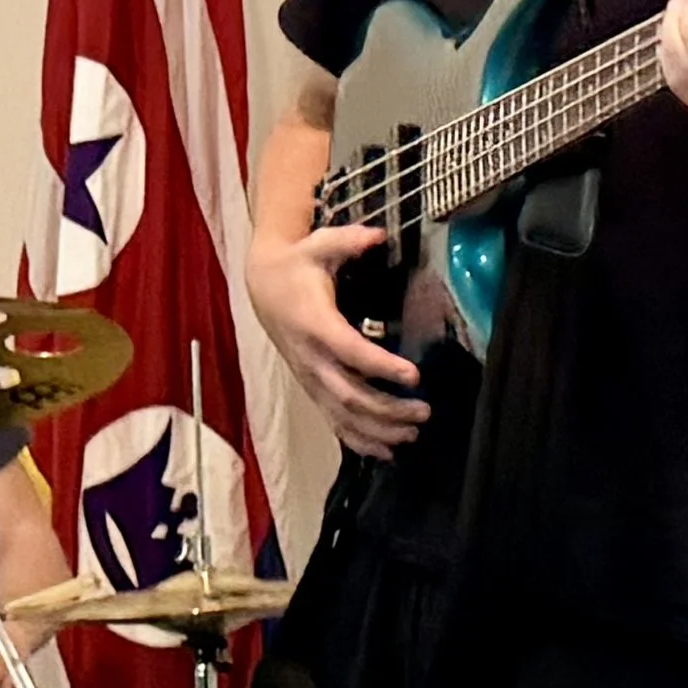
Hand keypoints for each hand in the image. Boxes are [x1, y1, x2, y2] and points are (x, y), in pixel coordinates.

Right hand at [245, 220, 429, 461]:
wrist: (263, 286)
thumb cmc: (298, 266)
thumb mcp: (319, 244)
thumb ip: (349, 240)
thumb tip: (379, 235)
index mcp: (315, 323)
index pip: (350, 351)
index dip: (380, 365)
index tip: (414, 375)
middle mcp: (310, 357)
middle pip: (348, 394)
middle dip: (386, 409)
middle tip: (423, 411)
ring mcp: (309, 377)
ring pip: (341, 414)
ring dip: (377, 430)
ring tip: (413, 433)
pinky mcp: (311, 387)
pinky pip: (333, 421)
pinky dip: (358, 440)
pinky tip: (386, 451)